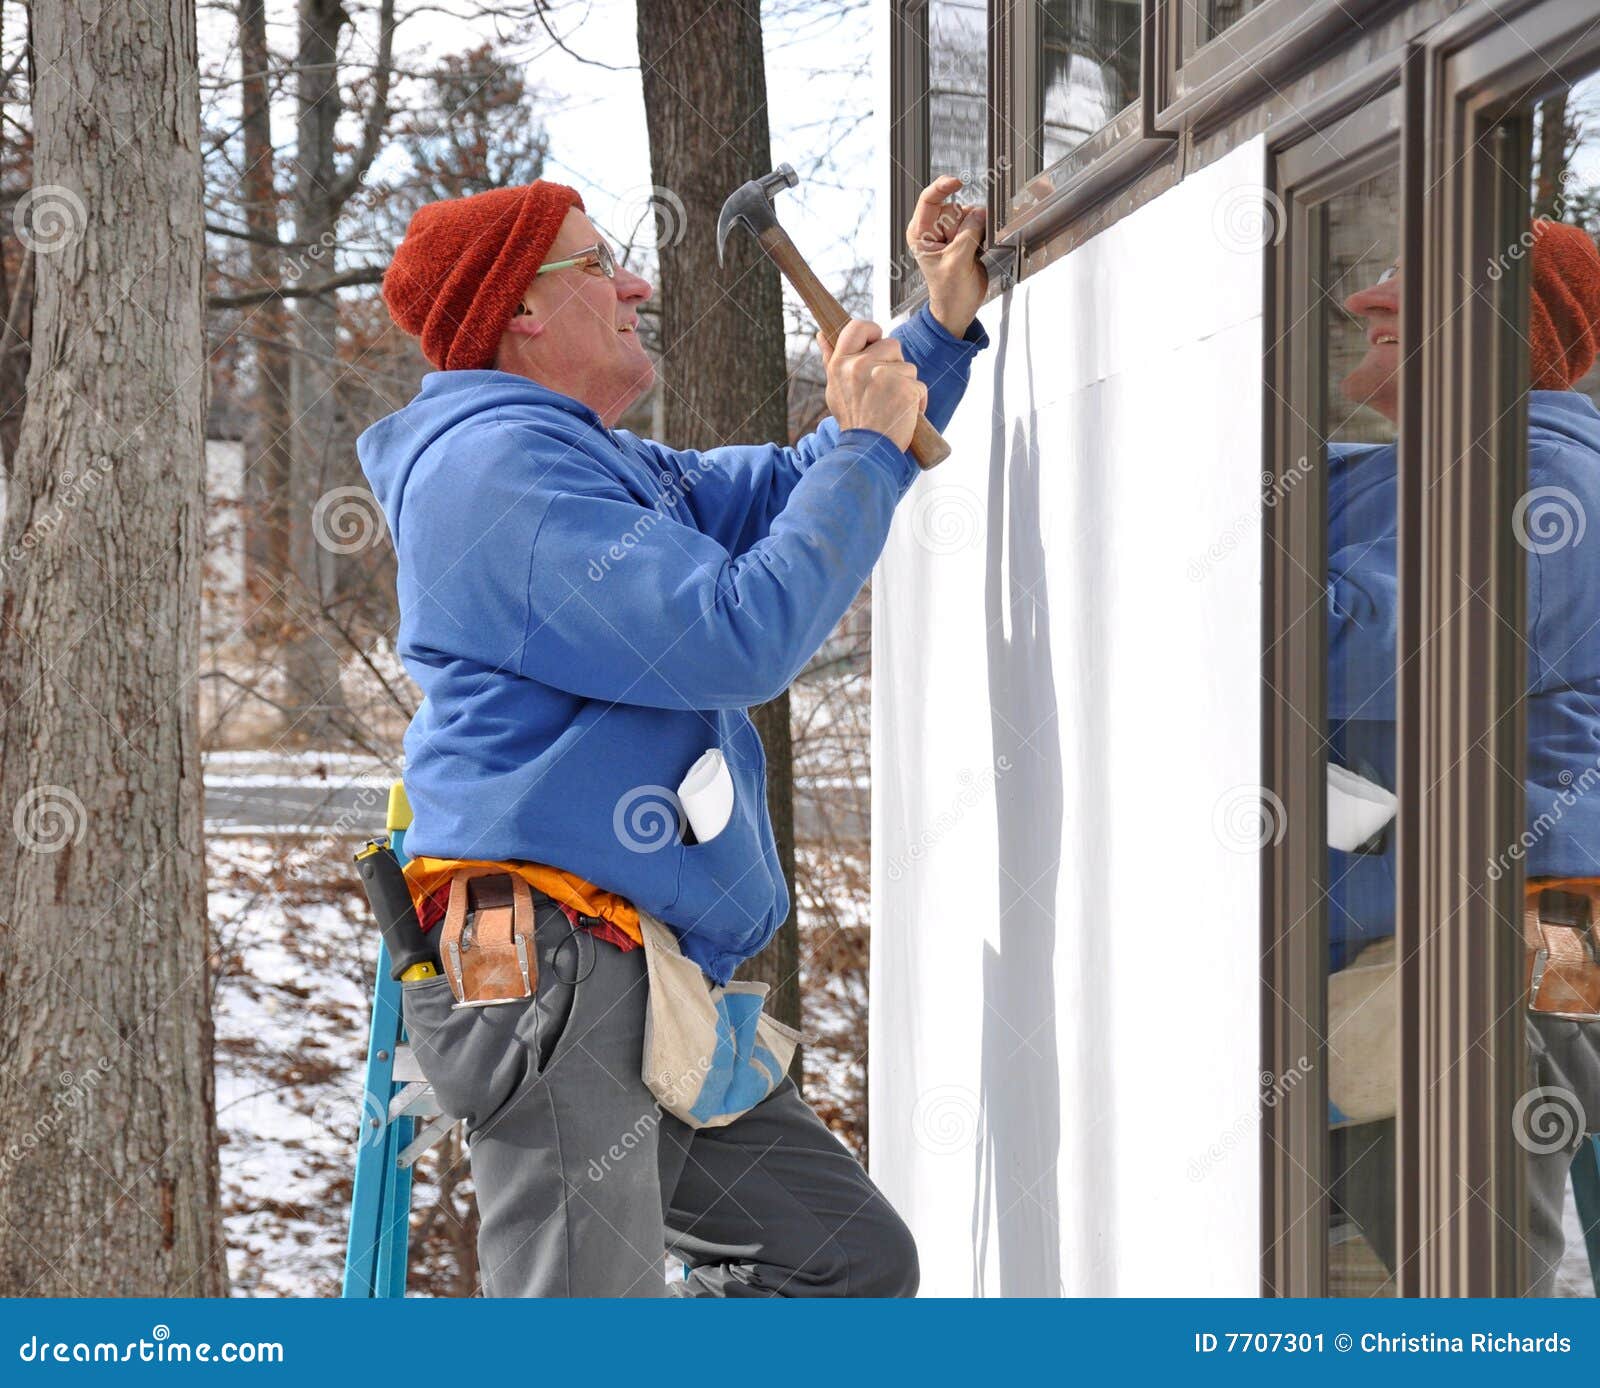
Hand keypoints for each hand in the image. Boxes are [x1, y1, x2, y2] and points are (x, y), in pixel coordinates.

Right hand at [822, 318, 928, 452]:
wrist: (866, 453)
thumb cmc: (853, 421)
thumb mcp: (835, 389)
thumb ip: (831, 360)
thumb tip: (821, 334)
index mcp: (841, 364)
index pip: (857, 327)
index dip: (872, 330)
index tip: (876, 341)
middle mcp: (860, 366)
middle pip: (892, 345)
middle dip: (894, 364)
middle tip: (884, 389)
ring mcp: (884, 376)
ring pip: (908, 366)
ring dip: (906, 384)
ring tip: (892, 404)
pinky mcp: (905, 389)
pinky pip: (920, 386)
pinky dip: (917, 401)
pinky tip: (906, 413)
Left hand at [907, 175, 986, 337]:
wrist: (959, 308)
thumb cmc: (949, 292)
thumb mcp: (957, 262)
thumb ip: (969, 234)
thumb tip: (981, 212)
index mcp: (920, 233)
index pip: (928, 200)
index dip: (942, 187)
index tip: (957, 183)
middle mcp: (933, 229)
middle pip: (954, 207)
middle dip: (963, 224)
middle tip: (961, 249)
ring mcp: (949, 232)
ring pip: (969, 214)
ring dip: (974, 230)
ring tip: (968, 254)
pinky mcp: (964, 237)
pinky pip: (978, 223)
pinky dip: (982, 233)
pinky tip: (976, 251)